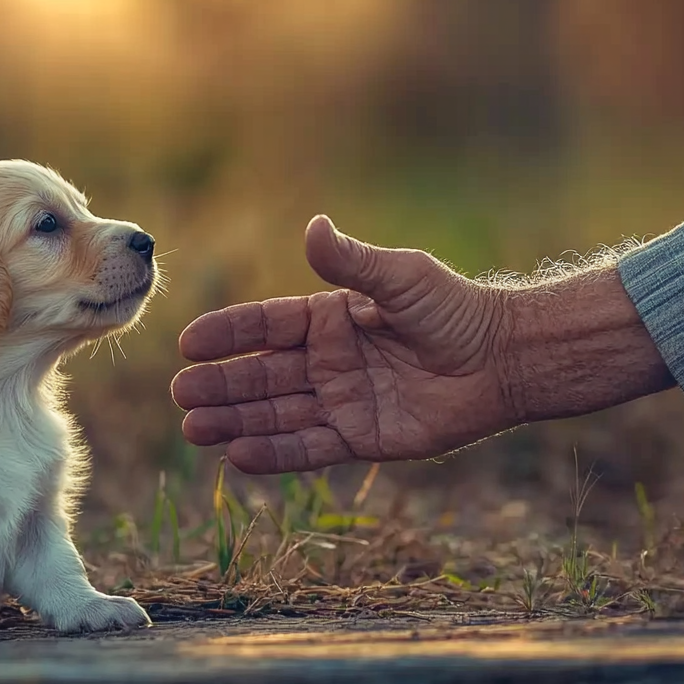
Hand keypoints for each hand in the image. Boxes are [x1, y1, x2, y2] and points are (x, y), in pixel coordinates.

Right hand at [171, 216, 514, 473]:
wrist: (502, 361)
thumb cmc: (454, 310)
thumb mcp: (400, 279)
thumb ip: (352, 262)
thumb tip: (313, 226)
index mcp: (328, 319)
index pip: (265, 327)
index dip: (227, 335)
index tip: (188, 343)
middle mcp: (326, 361)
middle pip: (260, 375)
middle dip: (220, 385)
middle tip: (180, 394)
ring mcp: (340, 401)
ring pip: (275, 414)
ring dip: (234, 422)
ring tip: (193, 429)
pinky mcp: (360, 438)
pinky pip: (308, 447)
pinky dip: (273, 454)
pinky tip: (237, 457)